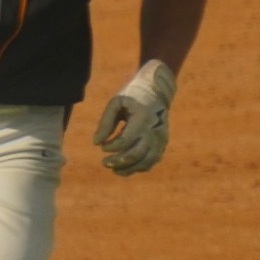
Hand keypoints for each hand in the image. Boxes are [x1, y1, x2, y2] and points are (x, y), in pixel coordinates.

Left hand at [92, 59, 176, 175]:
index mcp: (143, 118)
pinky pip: (151, 162)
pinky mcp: (163, 144)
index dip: (111, 147)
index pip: (125, 141)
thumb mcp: (116, 103)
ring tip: (113, 169)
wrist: (157, 91)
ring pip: (145, 162)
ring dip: (128, 169)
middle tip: (104, 162)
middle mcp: (154, 131)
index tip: (102, 146)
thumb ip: (105, 122)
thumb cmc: (132, 95)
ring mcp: (161, 139)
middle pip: (135, 155)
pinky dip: (138, 167)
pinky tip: (125, 167)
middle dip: (118, 162)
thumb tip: (96, 143)